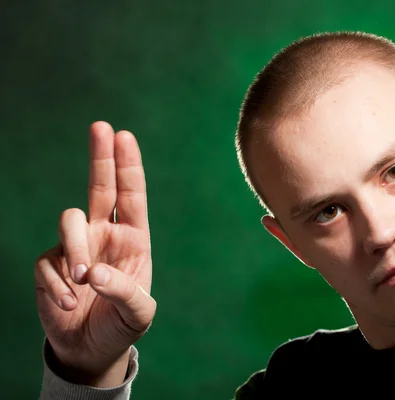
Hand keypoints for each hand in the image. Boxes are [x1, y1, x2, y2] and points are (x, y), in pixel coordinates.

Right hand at [35, 122, 155, 385]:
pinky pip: (48, 261)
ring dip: (76, 249)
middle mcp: (105, 235)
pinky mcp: (51, 265)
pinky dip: (57, 284)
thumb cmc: (121, 325)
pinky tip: (68, 302)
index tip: (124, 136)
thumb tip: (93, 272)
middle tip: (101, 126)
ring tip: (84, 282)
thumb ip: (123, 291)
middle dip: (101, 158)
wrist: (91, 349)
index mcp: (133, 240)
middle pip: (100, 188)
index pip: (132, 197)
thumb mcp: (137, 313)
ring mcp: (77, 248)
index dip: (128, 167)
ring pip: (69, 221)